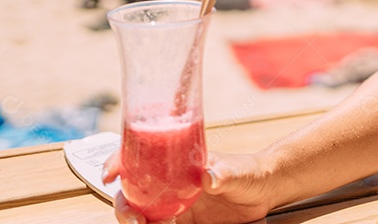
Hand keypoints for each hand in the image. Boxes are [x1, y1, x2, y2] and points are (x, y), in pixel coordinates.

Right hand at [103, 149, 273, 223]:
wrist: (268, 191)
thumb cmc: (251, 171)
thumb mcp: (238, 171)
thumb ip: (224, 173)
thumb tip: (210, 176)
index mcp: (178, 164)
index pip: (140, 159)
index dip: (119, 163)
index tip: (109, 174)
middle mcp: (172, 185)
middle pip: (133, 194)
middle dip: (124, 206)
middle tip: (134, 218)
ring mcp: (177, 206)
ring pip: (143, 215)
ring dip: (137, 222)